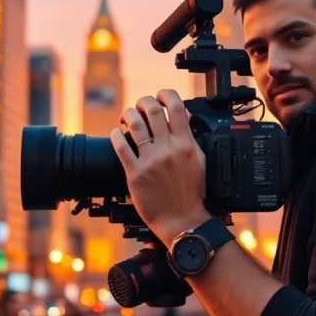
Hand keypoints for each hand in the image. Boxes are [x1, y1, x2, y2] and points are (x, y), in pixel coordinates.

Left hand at [109, 89, 208, 245]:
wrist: (182, 220)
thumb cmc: (192, 193)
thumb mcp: (199, 160)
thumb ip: (191, 137)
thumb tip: (184, 115)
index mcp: (185, 144)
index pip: (176, 107)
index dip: (166, 95)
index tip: (161, 97)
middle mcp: (168, 149)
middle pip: (152, 110)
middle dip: (144, 102)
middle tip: (141, 107)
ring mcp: (151, 161)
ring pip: (135, 124)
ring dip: (128, 115)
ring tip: (127, 118)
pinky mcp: (135, 174)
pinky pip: (121, 147)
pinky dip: (116, 135)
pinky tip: (117, 133)